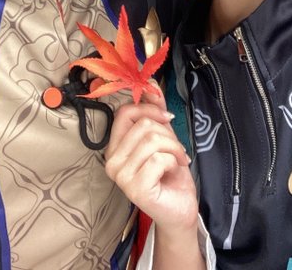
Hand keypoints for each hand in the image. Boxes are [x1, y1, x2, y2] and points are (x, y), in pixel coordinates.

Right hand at [105, 91, 198, 230]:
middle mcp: (112, 160)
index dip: (149, 108)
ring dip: (174, 148)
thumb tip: (150, 84)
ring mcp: (121, 176)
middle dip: (168, 134)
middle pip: (143, 125)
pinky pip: (158, 159)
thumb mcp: (163, 136)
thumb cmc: (169, 173)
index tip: (167, 117)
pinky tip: (172, 172)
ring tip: (178, 159)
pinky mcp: (135, 188)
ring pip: (152, 140)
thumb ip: (155, 112)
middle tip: (177, 149)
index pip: (125, 112)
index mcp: (115, 146)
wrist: (179, 207)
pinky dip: (173, 161)